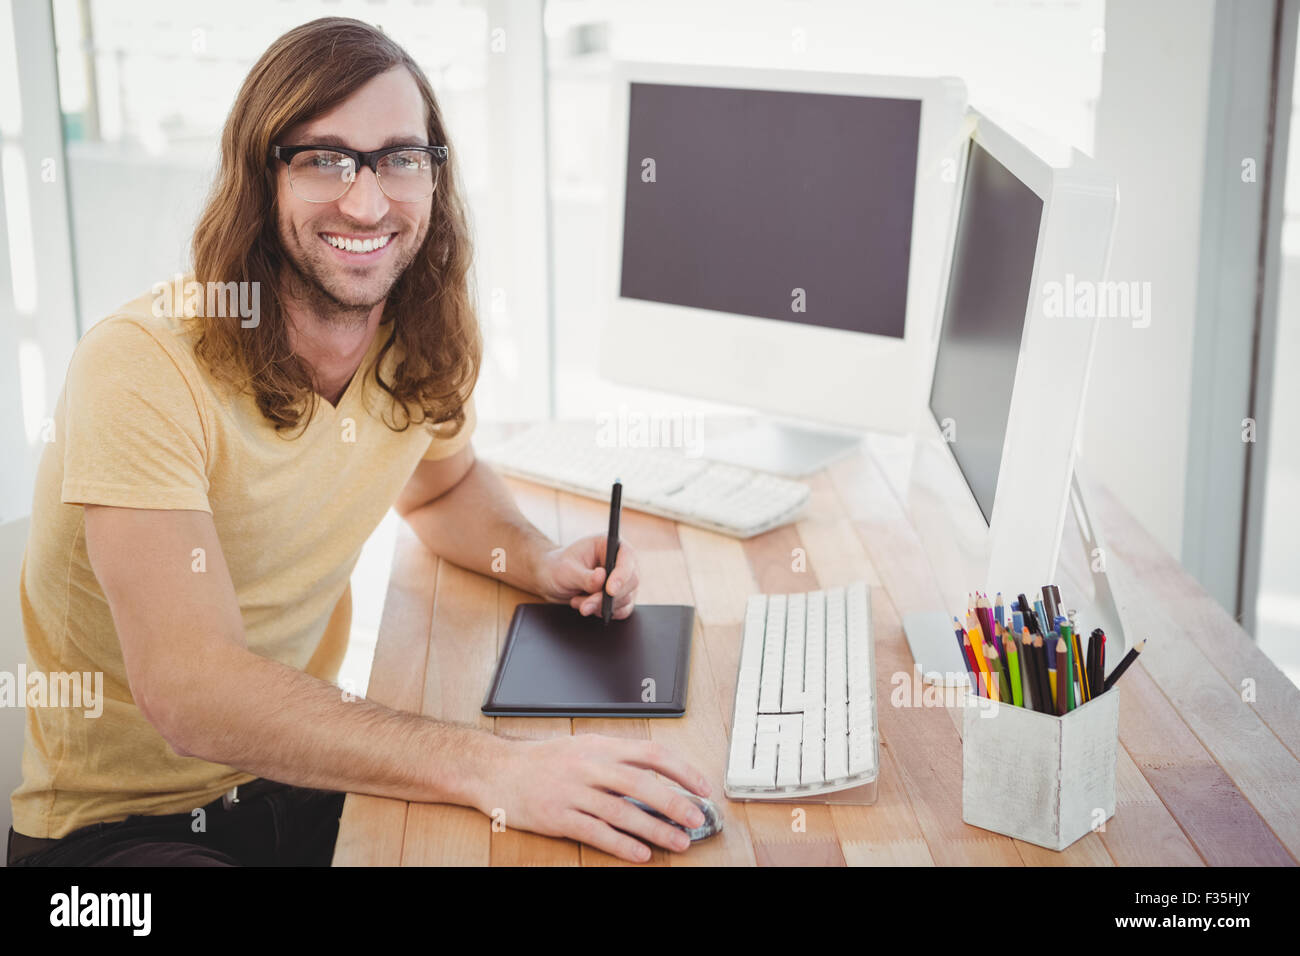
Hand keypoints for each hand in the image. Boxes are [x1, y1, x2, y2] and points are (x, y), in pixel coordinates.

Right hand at [477, 734, 711, 860]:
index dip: (681, 770)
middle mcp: (588, 766)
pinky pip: (596, 832)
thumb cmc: (544, 761)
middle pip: (641, 783)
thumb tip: (660, 777)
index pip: (651, 753)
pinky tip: (640, 854)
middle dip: (674, 802)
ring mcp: (573, 791)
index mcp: (600, 746)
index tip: (702, 787)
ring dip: (654, 829)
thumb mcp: (583, 748)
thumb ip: (618, 760)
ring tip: (677, 842)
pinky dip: (621, 844)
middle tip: (696, 819)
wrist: (498, 770)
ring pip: (622, 811)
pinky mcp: (558, 816)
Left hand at [533, 534, 638, 618]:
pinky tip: (587, 607)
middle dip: (607, 597)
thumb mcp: (567, 570)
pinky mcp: (620, 597)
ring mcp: (622, 580)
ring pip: (625, 598)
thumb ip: (584, 576)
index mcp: (610, 545)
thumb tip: (601, 579)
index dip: (622, 575)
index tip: (610, 590)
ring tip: (577, 601)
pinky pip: (622, 610)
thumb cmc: (559, 567)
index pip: (627, 558)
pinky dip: (603, 612)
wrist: (552, 580)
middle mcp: (620, 561)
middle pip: (631, 581)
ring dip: (600, 606)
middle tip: (585, 605)